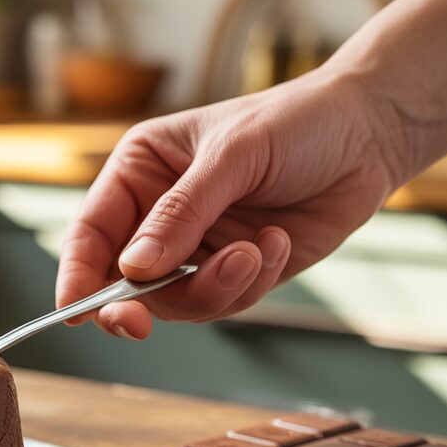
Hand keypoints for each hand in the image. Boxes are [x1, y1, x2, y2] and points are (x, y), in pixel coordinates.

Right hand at [54, 72, 396, 339]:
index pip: (90, 233)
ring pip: (176, 301)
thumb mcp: (232, 156)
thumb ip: (181, 213)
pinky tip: (275, 245)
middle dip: (136, 304)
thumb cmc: (295, 123)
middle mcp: (159, 215)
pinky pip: (224, 301)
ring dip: (213, 287)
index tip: (75, 312)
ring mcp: (198, 247)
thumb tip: (133, 270)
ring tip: (254, 252)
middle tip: (139, 324)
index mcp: (140, 172)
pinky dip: (249, 283)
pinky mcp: (238, 269)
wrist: (371, 134)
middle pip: (122, 282)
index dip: (77, 276)